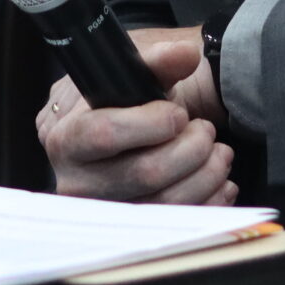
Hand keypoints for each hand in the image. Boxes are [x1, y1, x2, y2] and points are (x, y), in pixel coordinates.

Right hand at [37, 26, 236, 205]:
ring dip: (206, 174)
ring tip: (218, 151)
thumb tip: (185, 54)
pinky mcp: (132, 230)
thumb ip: (158, 60)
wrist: (117, 127)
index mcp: (64, 137)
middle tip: (205, 130)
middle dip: (191, 147)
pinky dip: (209, 202)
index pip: (106, 133)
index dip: (153, 123)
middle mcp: (76, 180)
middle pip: (145, 173)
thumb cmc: (120, 100)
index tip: (177, 113)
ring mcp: (104, 210)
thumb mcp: (132, 72)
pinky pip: (177, 224)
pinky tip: (220, 181)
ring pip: (166, 202)